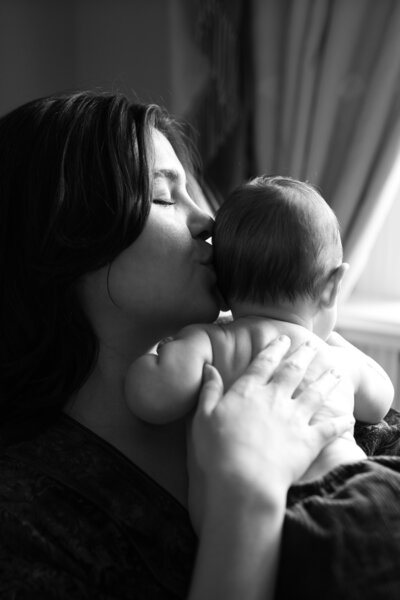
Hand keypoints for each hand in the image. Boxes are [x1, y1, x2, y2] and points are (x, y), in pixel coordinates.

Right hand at [187, 336, 353, 531]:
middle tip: (312, 344)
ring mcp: (295, 419)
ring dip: (326, 382)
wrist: (244, 480)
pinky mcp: (309, 441)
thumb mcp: (203, 416)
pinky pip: (329, 429)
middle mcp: (275, 399)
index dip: (274, 349)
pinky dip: (340, 423)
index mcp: (249, 392)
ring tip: (335, 372)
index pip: (264, 363)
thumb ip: (209, 390)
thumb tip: (209, 367)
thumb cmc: (217, 449)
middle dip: (303, 355)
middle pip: (293, 371)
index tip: (283, 338)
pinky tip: (348, 418)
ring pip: (315, 394)